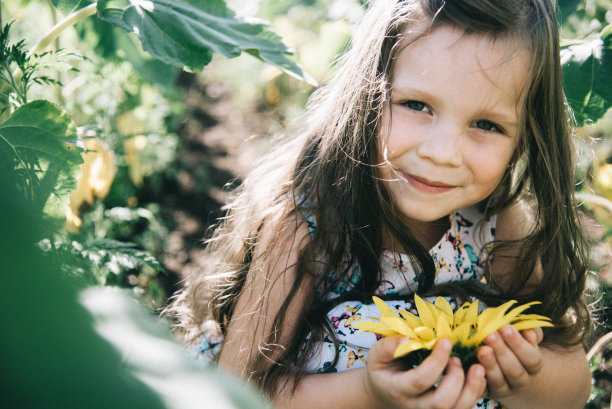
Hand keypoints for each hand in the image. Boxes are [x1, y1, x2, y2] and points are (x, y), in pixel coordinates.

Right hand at [365, 337, 485, 408]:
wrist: (385, 393)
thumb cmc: (383, 370)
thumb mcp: (377, 356)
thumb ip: (388, 346)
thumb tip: (409, 338)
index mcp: (398, 390)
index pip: (420, 380)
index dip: (436, 361)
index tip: (446, 341)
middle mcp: (415, 406)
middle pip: (441, 403)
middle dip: (456, 378)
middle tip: (457, 358)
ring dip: (472, 389)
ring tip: (477, 367)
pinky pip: (464, 408)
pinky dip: (476, 392)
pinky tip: (477, 375)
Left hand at [477, 325, 543, 399]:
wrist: (505, 366)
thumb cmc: (513, 344)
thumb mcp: (524, 335)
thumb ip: (529, 330)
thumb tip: (528, 330)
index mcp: (532, 365)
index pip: (531, 358)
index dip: (518, 344)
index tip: (505, 327)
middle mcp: (520, 380)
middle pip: (514, 371)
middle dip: (501, 351)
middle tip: (490, 335)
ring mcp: (503, 388)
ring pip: (498, 381)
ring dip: (489, 364)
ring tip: (482, 349)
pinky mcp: (486, 392)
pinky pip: (482, 388)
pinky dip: (477, 377)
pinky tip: (473, 364)